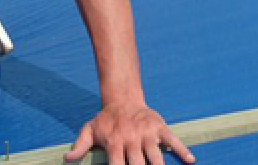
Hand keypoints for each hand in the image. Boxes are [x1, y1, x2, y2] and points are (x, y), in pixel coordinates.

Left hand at [65, 102, 194, 164]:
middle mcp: (131, 139)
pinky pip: (173, 139)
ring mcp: (147, 134)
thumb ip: (79, 145)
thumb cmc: (106, 120)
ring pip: (156, 156)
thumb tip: (67, 159)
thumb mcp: (89, 130)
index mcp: (114, 143)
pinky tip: (190, 160)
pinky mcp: (160, 127)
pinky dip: (182, 149)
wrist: (123, 98)